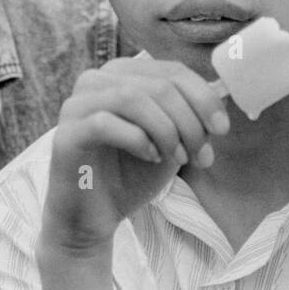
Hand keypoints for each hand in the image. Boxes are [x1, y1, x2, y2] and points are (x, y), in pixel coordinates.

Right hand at [40, 56, 229, 253]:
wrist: (95, 218)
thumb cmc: (131, 175)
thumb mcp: (172, 141)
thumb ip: (190, 116)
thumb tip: (219, 94)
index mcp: (122, 74)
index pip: (171, 71)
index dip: (203, 97)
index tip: (222, 129)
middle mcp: (95, 80)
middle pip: (157, 84)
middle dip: (189, 121)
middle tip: (202, 156)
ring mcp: (76, 105)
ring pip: (132, 97)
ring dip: (166, 130)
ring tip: (178, 158)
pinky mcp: (66, 134)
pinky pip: (105, 123)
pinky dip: (137, 140)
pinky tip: (150, 158)